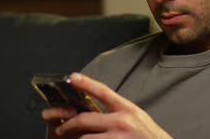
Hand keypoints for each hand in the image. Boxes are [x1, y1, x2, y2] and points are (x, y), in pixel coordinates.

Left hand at [42, 72, 172, 138]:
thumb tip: (95, 108)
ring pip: (85, 138)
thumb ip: (118, 111)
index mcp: (127, 109)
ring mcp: (118, 138)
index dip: (86, 83)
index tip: (72, 77)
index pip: (103, 91)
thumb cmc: (149, 136)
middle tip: (61, 128)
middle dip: (68, 124)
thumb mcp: (137, 117)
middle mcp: (122, 122)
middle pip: (85, 119)